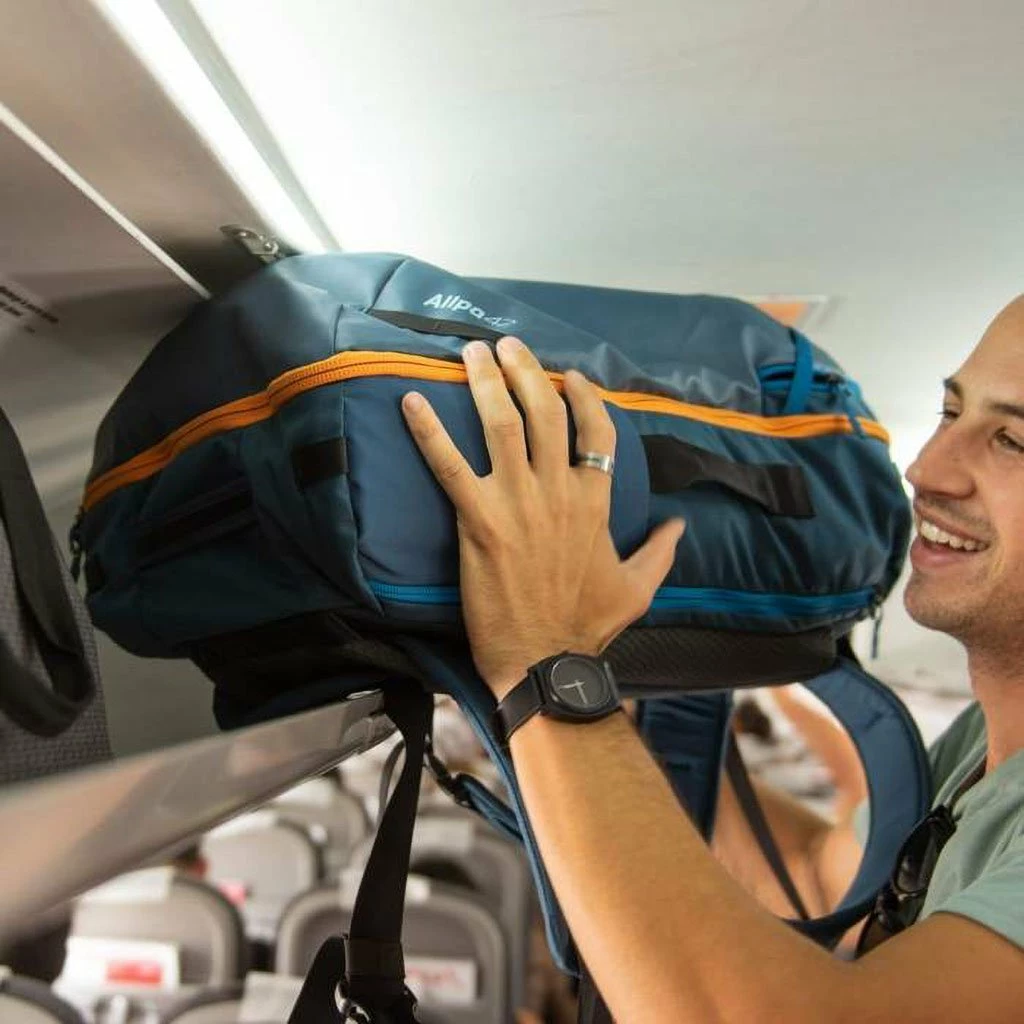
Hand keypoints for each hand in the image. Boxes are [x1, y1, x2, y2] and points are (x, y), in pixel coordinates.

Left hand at [401, 337, 684, 697]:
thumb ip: (661, 551)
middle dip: (527, 371)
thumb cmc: (588, 627)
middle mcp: (558, 491)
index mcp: (594, 502)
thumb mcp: (638, 588)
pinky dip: (429, 431)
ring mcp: (517, 502)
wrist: (547, 662)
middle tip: (508, 345)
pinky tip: (410, 402)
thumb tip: (681, 525)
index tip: (567, 375)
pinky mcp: (478, 521)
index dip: (582, 396)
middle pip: (545, 413)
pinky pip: (449, 465)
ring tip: (472, 353)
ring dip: (485, 382)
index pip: (595, 432)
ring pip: (501, 425)